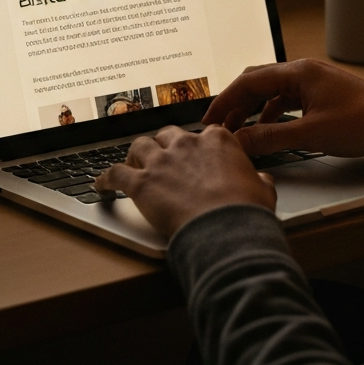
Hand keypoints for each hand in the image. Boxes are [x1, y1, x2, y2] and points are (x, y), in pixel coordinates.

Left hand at [95, 125, 275, 238]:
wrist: (225, 229)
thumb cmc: (246, 211)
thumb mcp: (263, 190)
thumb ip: (258, 180)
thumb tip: (262, 182)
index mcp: (217, 140)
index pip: (202, 134)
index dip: (195, 147)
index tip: (194, 156)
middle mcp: (186, 143)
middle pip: (166, 135)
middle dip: (163, 146)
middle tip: (162, 159)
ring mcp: (161, 161)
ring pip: (139, 147)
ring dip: (135, 155)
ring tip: (133, 165)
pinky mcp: (141, 183)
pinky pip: (114, 174)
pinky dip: (105, 179)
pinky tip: (100, 185)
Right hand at [202, 59, 363, 158]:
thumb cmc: (363, 123)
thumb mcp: (311, 134)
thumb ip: (270, 136)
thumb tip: (238, 140)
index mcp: (299, 72)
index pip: (249, 80)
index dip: (224, 100)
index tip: (209, 118)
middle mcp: (304, 71)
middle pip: (257, 82)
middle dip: (235, 104)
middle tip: (218, 125)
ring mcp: (314, 82)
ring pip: (272, 92)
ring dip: (252, 110)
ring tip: (239, 131)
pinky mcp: (322, 95)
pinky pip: (287, 100)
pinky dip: (272, 113)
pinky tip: (267, 130)